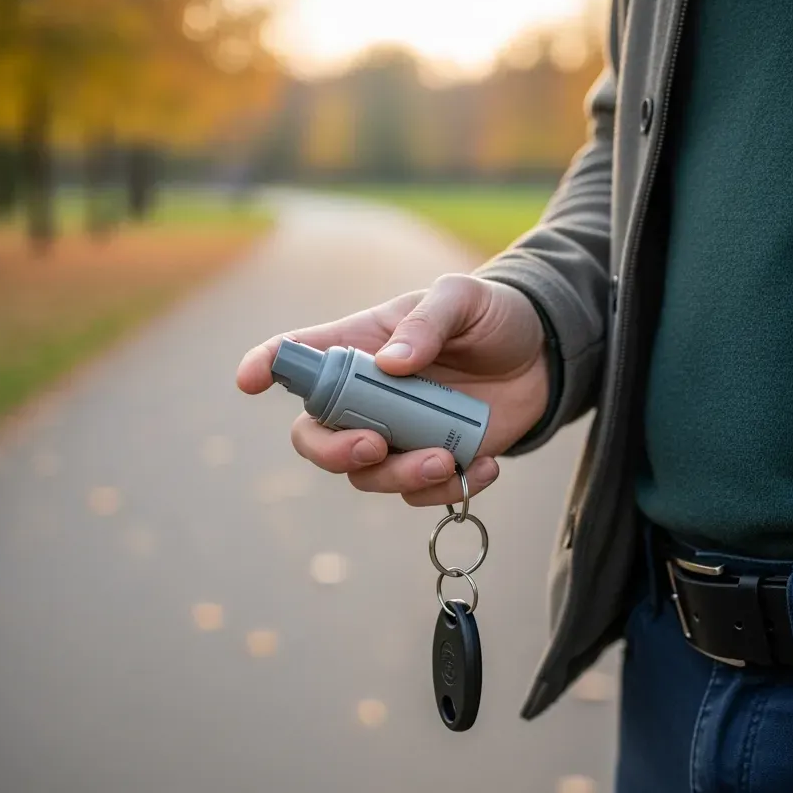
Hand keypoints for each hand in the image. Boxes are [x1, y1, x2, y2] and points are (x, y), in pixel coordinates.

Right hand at [236, 274, 548, 506]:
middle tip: (372, 448)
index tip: (248, 380)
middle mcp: (367, 397)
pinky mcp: (433, 463)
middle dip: (333, 452)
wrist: (544, 355)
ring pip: (367, 476)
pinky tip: (485, 466)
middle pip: (315, 437)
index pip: (297, 355)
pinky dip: (448, 489)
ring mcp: (398, 434)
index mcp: (360, 346)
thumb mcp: (463, 298)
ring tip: (447, 460)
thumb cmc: (491, 314)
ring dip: (400, 477)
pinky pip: (420, 493)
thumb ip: (427, 322)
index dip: (264, 366)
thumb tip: (391, 363)